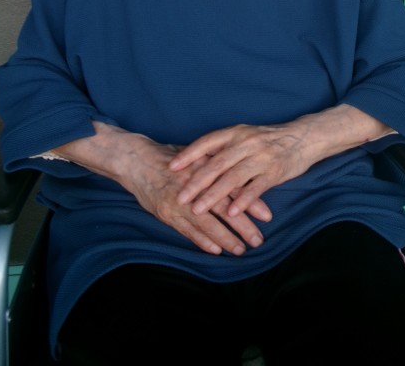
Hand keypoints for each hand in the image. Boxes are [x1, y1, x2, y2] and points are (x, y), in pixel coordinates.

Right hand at [52, 122, 271, 256]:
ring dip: (225, 238)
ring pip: (207, 223)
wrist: (136, 161)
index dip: (250, 201)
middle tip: (259, 240)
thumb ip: (216, 163)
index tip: (267, 215)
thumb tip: (242, 170)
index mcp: (205, 169)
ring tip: (241, 250)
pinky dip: (202, 240)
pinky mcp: (166, 213)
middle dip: (243, 226)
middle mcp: (195, 185)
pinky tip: (216, 250)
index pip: (233, 187)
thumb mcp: (195, 154)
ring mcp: (179, 201)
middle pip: (224, 208)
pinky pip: (187, 230)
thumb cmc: (170, 157)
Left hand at [169, 122, 313, 217]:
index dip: (189, 154)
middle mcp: (246, 143)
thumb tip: (197, 161)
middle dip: (196, 182)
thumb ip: (224, 147)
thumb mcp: (245, 136)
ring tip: (198, 209)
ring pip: (232, 178)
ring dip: (213, 195)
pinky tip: (230, 213)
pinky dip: (242, 201)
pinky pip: (255, 188)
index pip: (207, 142)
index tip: (171, 167)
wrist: (303, 138)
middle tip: (179, 196)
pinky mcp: (274, 171)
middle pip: (216, 164)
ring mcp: (260, 157)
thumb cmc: (268, 139)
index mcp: (236, 132)